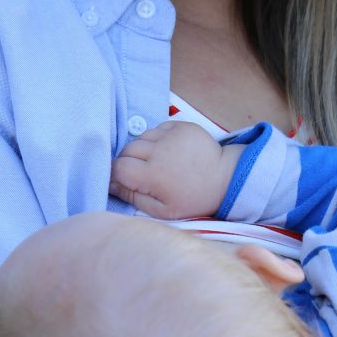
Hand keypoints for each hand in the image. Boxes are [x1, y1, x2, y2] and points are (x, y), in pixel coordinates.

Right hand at [109, 120, 240, 218]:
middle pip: (127, 150)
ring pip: (141, 137)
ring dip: (142, 149)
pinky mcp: (182, 126)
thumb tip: (111, 185)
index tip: (125, 181)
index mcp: (154, 175)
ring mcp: (172, 135)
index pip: (119, 167)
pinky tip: (167, 151)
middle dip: (128, 161)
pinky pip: (157, 128)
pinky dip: (157, 139)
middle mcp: (160, 151)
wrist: (225, 180)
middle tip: (142, 173)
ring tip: (155, 161)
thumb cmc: (192, 200)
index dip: (118, 175)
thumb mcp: (162, 210)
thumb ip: (133, 197)